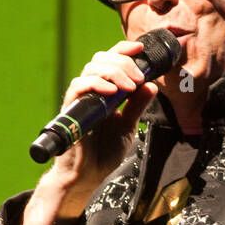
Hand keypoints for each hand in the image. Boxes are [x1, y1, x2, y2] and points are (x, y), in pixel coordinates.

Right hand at [21, 39, 159, 224]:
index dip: (125, 49)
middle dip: (123, 61)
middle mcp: (91, 91)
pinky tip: (112, 92)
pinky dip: (97, 83)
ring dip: (114, 71)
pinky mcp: (72, 109)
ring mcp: (81, 98)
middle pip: (102, 58)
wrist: (88, 175)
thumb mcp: (128, 127)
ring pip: (92, 68)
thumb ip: (137, 106)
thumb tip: (152, 86)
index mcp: (105, 92)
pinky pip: (80, 86)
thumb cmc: (104, 153)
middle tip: (139, 77)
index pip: (111, 60)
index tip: (141, 49)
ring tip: (130, 86)